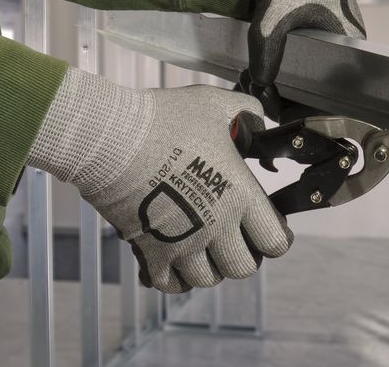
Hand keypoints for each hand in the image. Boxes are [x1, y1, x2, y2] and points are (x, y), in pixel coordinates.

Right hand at [28, 68, 292, 292]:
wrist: (112, 138)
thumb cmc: (164, 120)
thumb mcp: (216, 104)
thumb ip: (246, 112)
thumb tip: (257, 121)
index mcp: (240, 196)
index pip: (276, 241)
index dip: (275, 235)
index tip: (266, 225)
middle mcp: (217, 227)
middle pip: (243, 267)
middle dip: (241, 253)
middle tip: (231, 235)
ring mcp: (183, 243)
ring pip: (207, 278)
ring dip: (208, 264)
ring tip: (200, 242)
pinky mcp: (151, 251)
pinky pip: (171, 283)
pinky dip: (176, 275)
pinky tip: (174, 255)